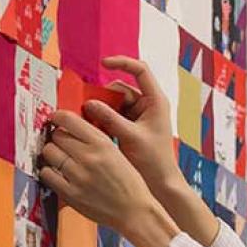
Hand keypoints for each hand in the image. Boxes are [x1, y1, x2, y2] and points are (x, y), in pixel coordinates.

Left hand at [39, 110, 178, 246]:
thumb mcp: (117, 153)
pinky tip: (58, 172)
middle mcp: (89, 157)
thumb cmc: (129, 183)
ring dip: (52, 153)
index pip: (70, 120)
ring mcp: (78, 176)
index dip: (58, 117)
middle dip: (57, 136)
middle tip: (61, 141)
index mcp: (103, 144)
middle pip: (56, 135)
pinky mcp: (70, 193)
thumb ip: (96, 140)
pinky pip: (47, 174)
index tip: (56, 118)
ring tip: (60, 157)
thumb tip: (73, 129)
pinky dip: (49, 171)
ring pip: (49, 153)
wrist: (134, 211)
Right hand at [86, 56, 186, 192]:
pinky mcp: (129, 127)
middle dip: (103, 95)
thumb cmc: (154, 161)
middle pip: (121, 89)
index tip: (103, 63)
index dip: (122, 63)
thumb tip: (89, 103)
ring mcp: (138, 116)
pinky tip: (90, 127)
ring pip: (113, 103)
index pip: (140, 70)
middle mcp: (147, 105)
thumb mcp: (131, 136)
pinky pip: (111, 116)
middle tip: (86, 105)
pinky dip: (101, 119)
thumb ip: (110, 118)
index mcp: (156, 101)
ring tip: (86, 118)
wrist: (160, 183)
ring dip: (100, 109)